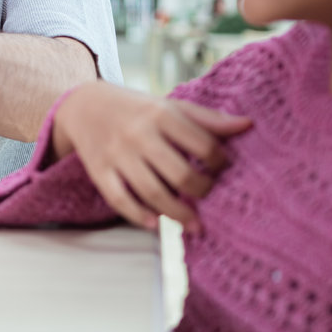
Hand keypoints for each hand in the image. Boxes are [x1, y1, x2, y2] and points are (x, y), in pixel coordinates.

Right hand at [52, 82, 251, 233]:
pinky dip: (137, 215)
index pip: (202, 145)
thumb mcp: (170, 106)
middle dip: (201, 191)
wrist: (83, 106)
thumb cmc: (137, 109)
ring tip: (195, 225)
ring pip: (152, 192)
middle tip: (208, 196)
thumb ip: (207, 119)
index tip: (222, 169)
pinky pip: (119, 199)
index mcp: (161, 114)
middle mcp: (139, 135)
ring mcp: (117, 155)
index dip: (219, 162)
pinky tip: (155, 224)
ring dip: (177, 213)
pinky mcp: (99, 171)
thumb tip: (247, 125)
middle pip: (180, 174)